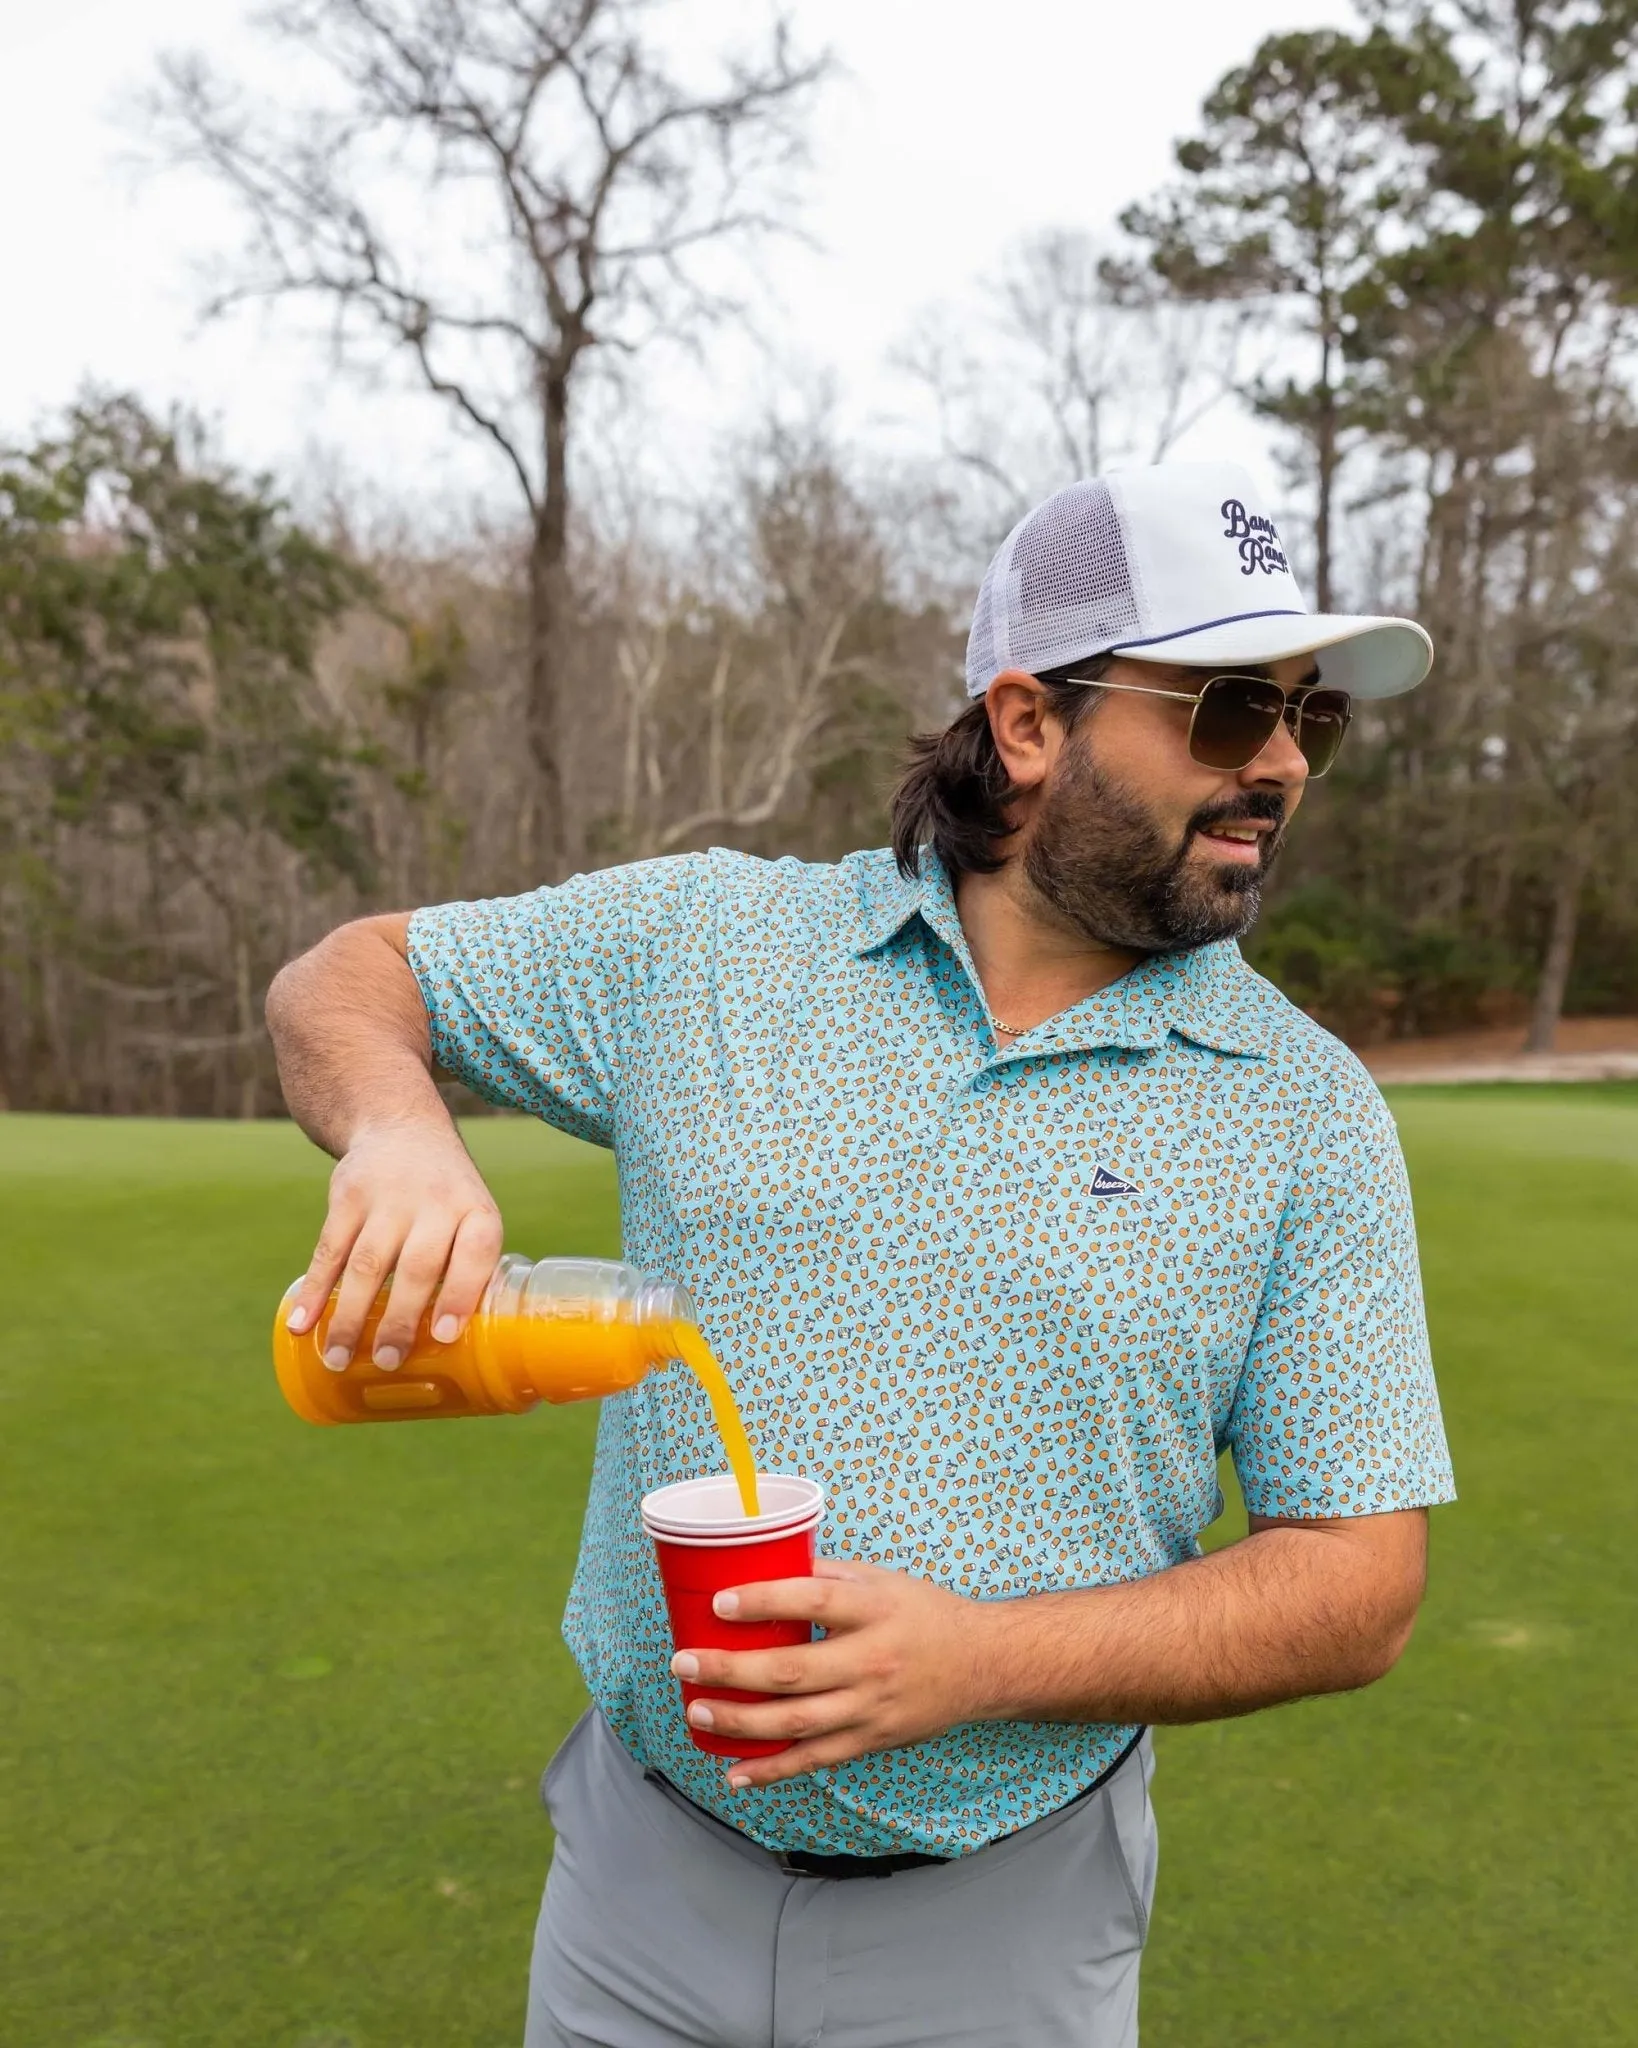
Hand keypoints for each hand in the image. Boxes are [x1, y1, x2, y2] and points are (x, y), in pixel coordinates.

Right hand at [281, 1120, 503, 1368]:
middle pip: (417, 1266)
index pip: (474, 1253)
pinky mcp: (348, 1196)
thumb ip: (468, 1271)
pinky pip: (328, 1249)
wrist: (401, 1127)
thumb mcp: (473, 1218)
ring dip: (351, 1316)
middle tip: (388, 1361)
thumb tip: (456, 1352)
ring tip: (339, 1359)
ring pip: (367, 1263)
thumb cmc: (446, 1199)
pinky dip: (314, 1290)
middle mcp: (435, 1202)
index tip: (444, 1336)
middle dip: (400, 1319)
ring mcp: (389, 1197)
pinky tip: (303, 1324)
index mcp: (476, 1212)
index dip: (460, 1294)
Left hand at [670, 1558, 1006, 1789]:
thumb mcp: (882, 1580)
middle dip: (730, 1670)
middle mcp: (872, 1661)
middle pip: (792, 1670)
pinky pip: (815, 1760)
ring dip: (740, 1721)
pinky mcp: (871, 1740)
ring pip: (796, 1722)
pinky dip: (773, 1772)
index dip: (764, 1600)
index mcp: (874, 1609)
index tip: (719, 1602)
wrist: (982, 1665)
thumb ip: (828, 1575)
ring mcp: (870, 1707)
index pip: (814, 1600)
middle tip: (683, 1663)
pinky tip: (735, 1774)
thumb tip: (767, 1566)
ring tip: (697, 1710)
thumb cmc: (924, 1613)